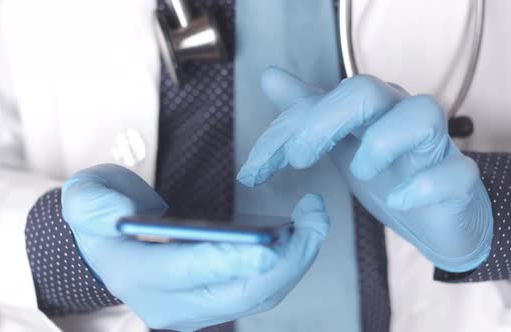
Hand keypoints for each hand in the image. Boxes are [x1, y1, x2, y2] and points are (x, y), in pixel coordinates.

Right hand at [61, 164, 329, 330]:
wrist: (104, 250)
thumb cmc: (98, 217)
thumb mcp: (83, 197)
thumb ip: (92, 203)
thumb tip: (121, 214)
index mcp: (136, 275)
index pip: (188, 272)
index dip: (229, 260)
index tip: (269, 245)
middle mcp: (169, 305)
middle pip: (239, 294)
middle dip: (285, 262)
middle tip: (314, 219)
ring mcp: (194, 311)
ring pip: (257, 297)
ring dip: (294, 263)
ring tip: (315, 221)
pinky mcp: (214, 305)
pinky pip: (259, 293)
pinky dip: (285, 267)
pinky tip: (300, 236)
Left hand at [237, 67, 492, 272]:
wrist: (435, 214)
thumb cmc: (387, 172)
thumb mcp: (338, 141)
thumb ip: (306, 112)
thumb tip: (269, 76)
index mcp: (369, 107)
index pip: (321, 100)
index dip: (283, 131)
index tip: (254, 170)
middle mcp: (400, 115)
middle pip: (366, 91)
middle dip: (323, 123)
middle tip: (298, 158)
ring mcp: (434, 146)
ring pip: (421, 115)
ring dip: (382, 143)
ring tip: (360, 172)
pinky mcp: (458, 179)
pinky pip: (453, 172)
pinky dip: (423, 185)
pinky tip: (399, 200)